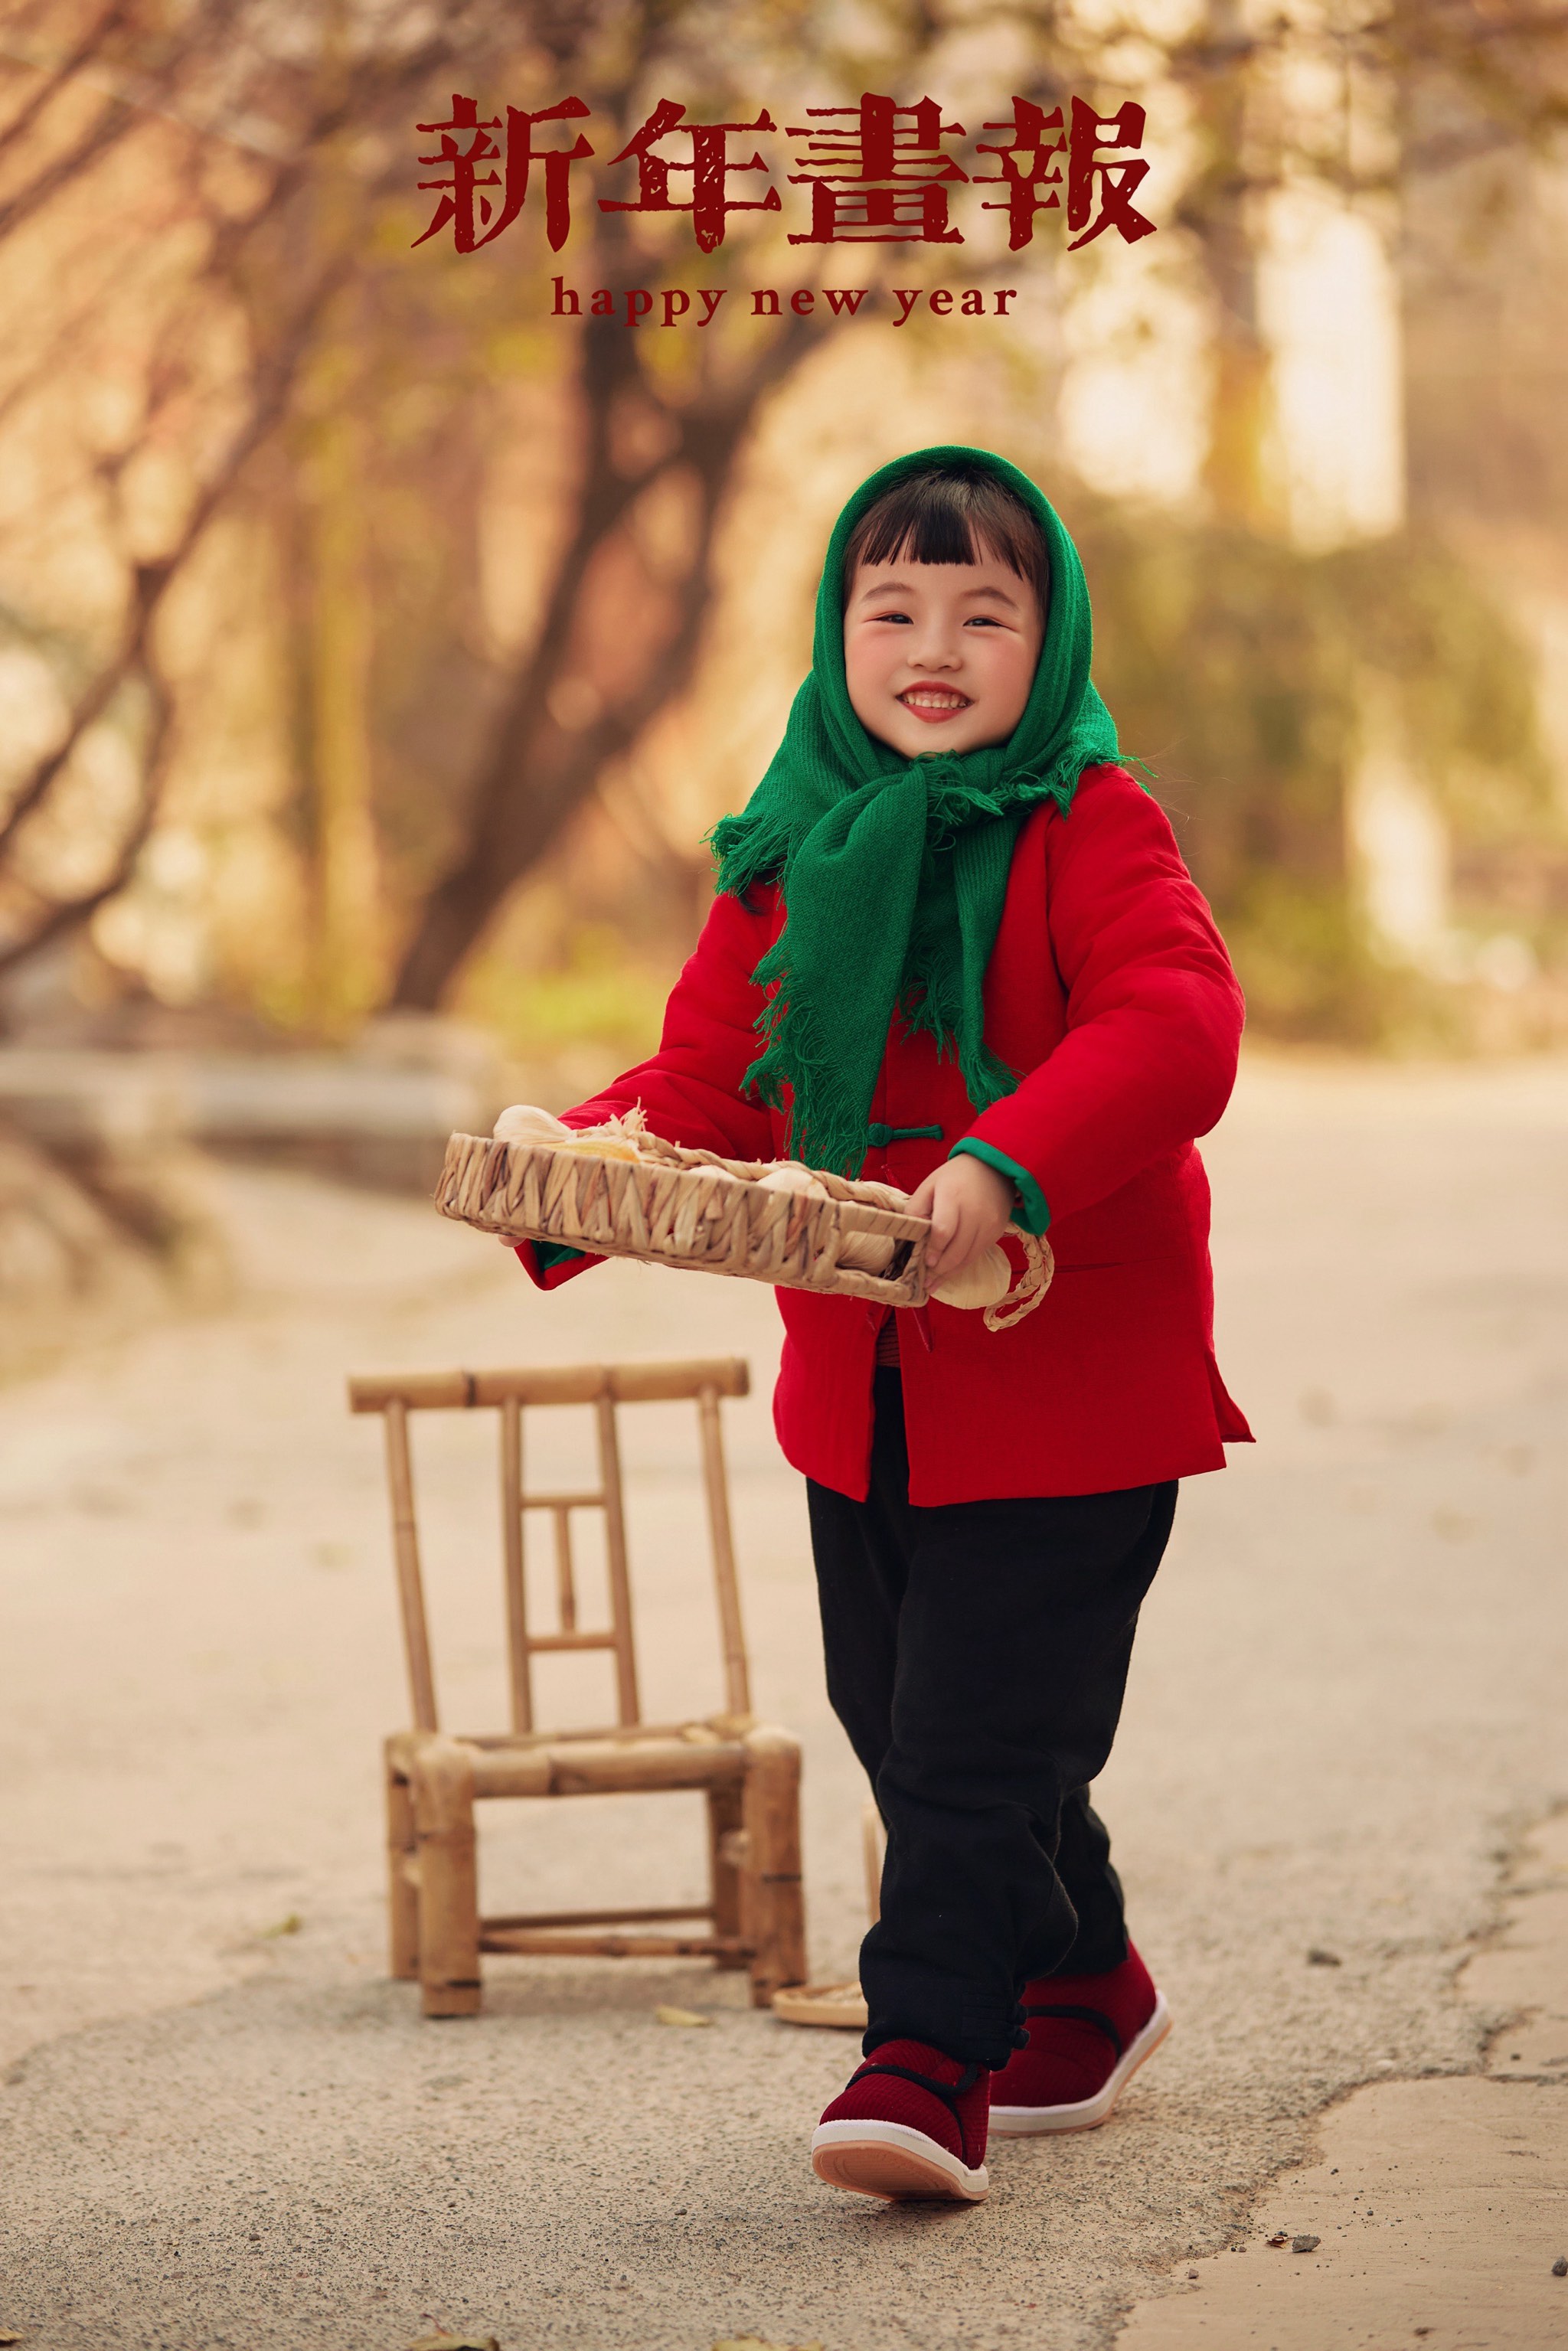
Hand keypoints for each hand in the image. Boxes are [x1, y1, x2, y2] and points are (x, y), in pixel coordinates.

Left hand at [907, 1155, 1015, 1283]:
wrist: (993, 1167)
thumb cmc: (954, 1177)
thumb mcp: (930, 1185)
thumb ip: (916, 1209)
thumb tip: (907, 1237)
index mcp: (953, 1197)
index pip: (943, 1230)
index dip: (933, 1249)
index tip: (925, 1262)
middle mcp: (974, 1212)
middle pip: (957, 1250)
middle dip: (939, 1269)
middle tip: (926, 1281)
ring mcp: (989, 1223)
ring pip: (968, 1257)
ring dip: (950, 1273)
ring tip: (934, 1283)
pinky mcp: (997, 1231)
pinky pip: (978, 1254)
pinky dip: (963, 1265)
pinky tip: (950, 1271)